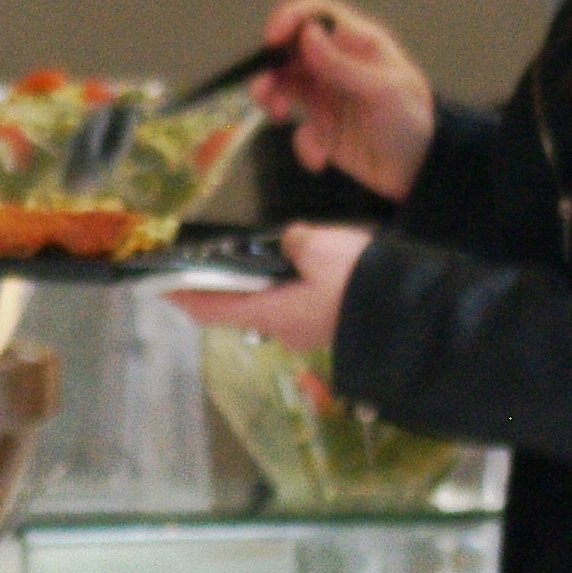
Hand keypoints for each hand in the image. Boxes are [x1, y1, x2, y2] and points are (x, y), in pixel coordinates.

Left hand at [168, 223, 371, 354]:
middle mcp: (283, 329)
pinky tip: (297, 265)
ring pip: (270, 303)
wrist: (412, 314)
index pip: (212, 308)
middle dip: (223, 285)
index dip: (183, 297)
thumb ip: (294, 241)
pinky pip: (296, 303)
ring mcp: (308, 331)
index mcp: (271, 312)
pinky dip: (285, 285)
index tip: (159, 289)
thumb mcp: (320, 247)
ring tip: (253, 256)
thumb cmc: (358, 282)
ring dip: (258, 283)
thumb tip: (292, 243)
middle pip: (240, 306)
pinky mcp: (329, 326)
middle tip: (208, 261)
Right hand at [251, 0, 435, 201]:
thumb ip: (341, 65)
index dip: (290, 18)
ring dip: (274, 100)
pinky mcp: (322, 126)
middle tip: (264, 90)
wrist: (420, 172)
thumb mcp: (381, 91)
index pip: (317, 15)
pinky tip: (320, 157)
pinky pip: (298, 128)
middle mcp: (337, 63)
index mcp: (357, 43)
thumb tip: (307, 34)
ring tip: (277, 115)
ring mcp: (327, 93)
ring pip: (284, 85)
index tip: (272, 40)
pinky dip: (304, 143)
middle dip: (271, 68)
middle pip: (290, 51)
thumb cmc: (412, 121)